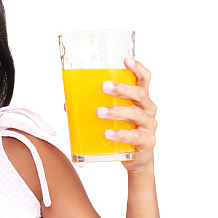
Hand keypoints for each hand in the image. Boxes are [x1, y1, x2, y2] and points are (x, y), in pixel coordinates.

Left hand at [98, 58, 157, 172]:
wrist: (135, 158)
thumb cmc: (122, 130)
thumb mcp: (111, 116)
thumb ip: (93, 107)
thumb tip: (68, 103)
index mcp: (140, 98)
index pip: (144, 79)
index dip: (137, 68)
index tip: (126, 59)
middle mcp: (148, 109)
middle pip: (140, 94)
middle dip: (122, 89)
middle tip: (104, 87)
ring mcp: (149, 125)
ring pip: (136, 114)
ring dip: (117, 111)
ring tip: (99, 112)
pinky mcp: (147, 142)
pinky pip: (136, 136)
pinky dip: (121, 134)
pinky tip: (107, 134)